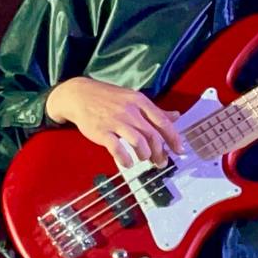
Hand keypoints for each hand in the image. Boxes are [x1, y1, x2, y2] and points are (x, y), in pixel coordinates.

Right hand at [45, 77, 183, 167]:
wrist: (78, 95)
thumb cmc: (109, 98)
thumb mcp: (134, 99)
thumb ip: (155, 110)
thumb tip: (176, 116)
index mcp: (140, 102)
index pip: (163, 122)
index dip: (173, 138)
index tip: (179, 151)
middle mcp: (130, 111)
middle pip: (152, 135)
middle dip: (160, 152)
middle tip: (161, 162)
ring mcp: (115, 121)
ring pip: (138, 142)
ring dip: (144, 155)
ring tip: (143, 159)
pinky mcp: (101, 131)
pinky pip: (117, 148)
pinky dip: (125, 159)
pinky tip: (127, 163)